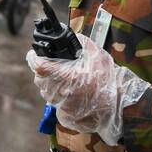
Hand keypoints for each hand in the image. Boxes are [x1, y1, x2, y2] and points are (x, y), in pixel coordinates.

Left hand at [25, 33, 148, 144]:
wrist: (117, 107)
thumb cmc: (108, 82)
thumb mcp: (98, 57)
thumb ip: (84, 44)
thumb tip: (74, 36)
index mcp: (65, 76)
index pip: (39, 66)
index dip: (34, 58)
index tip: (34, 54)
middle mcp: (60, 92)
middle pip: (39, 79)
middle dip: (43, 71)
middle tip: (52, 65)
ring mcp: (61, 105)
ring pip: (46, 91)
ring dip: (50, 83)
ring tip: (64, 78)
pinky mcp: (64, 115)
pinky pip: (54, 102)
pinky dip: (58, 95)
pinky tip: (70, 91)